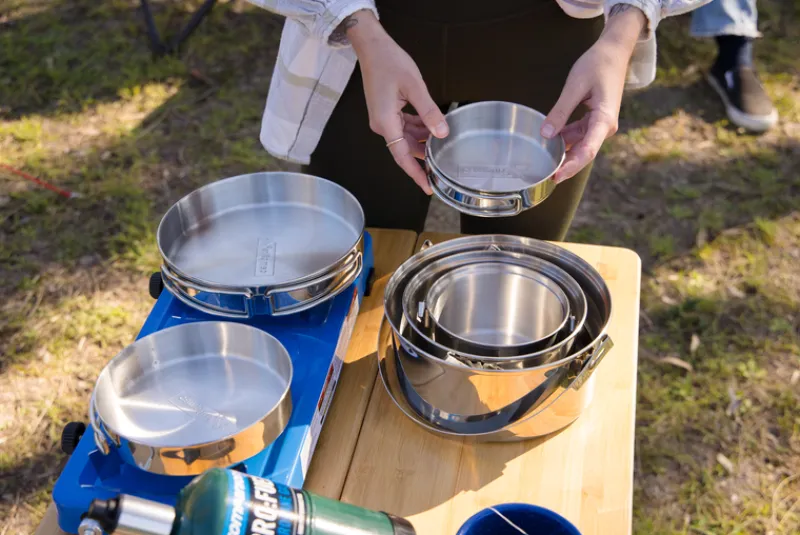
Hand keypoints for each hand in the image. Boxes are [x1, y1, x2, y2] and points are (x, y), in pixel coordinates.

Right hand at [345, 10, 447, 192]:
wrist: (372, 46)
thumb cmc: (389, 62)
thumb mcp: (414, 86)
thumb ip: (429, 111)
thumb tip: (442, 132)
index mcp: (385, 122)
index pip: (402, 156)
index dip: (416, 173)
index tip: (427, 187)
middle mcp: (382, 125)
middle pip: (405, 149)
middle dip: (424, 158)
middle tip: (443, 167)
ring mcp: (383, 118)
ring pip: (406, 138)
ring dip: (423, 141)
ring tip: (442, 145)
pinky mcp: (387, 111)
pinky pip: (404, 127)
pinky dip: (418, 129)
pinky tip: (432, 127)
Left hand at [541, 6, 645, 182]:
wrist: (614, 51)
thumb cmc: (597, 64)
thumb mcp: (575, 86)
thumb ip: (560, 111)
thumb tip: (546, 134)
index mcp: (604, 120)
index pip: (587, 151)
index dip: (570, 167)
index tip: (556, 177)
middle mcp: (605, 126)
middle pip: (583, 153)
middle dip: (565, 166)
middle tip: (544, 176)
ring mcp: (600, 125)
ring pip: (580, 146)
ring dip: (563, 153)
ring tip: (543, 162)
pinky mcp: (595, 120)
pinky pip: (579, 135)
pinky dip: (565, 139)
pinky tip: (550, 142)